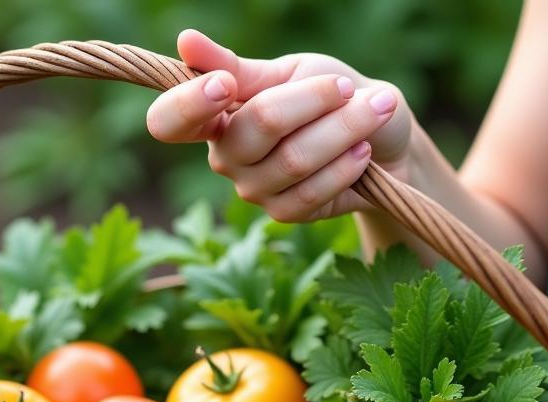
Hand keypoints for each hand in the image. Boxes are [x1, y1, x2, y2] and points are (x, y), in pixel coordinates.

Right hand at [146, 29, 413, 221]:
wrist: (378, 135)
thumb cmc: (328, 94)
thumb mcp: (287, 70)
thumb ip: (238, 66)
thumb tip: (185, 41)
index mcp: (213, 115)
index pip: (169, 122)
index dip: (189, 105)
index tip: (224, 85)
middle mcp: (225, 156)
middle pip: (256, 129)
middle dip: (312, 101)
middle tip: (346, 85)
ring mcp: (253, 189)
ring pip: (294, 160)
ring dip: (343, 130)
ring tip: (373, 110)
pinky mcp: (284, 213)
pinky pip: (312, 191)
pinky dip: (345, 165)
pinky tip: (362, 150)